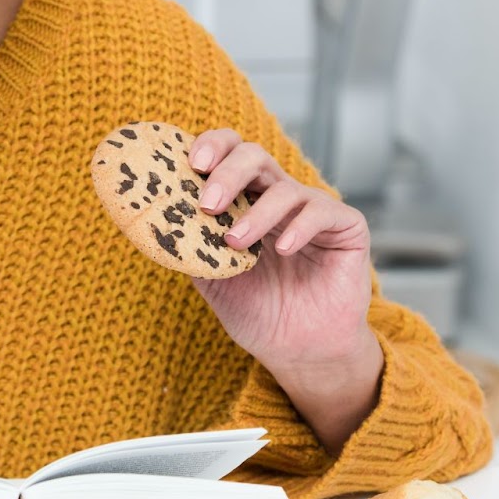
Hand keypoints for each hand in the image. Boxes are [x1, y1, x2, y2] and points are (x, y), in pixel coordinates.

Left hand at [184, 129, 383, 447]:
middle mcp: (278, 196)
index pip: (228, 153)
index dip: (212, 146)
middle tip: (207, 204)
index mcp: (244, 199)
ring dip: (255, 213)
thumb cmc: (255, 311)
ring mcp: (313, 209)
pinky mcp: (346, 227)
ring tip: (235, 242)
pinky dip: (299, 226)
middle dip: (227, 174)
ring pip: (284, 187)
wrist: (298, 351)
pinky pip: (322, 212)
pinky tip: (283, 249)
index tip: (191, 163)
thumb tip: (152, 222)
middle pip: (254, 156)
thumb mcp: (211, 278)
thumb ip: (188, 247)